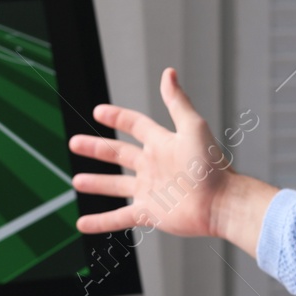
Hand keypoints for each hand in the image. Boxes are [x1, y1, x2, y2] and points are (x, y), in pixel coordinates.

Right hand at [69, 68, 235, 239]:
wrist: (221, 202)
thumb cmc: (211, 166)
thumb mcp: (192, 127)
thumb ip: (177, 101)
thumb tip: (168, 72)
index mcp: (161, 144)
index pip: (135, 125)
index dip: (117, 117)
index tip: (98, 112)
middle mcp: (153, 166)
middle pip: (118, 154)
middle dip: (96, 149)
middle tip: (75, 143)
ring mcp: (150, 191)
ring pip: (116, 186)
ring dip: (97, 183)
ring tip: (77, 181)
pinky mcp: (149, 213)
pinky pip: (119, 217)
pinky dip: (100, 221)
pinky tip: (83, 223)